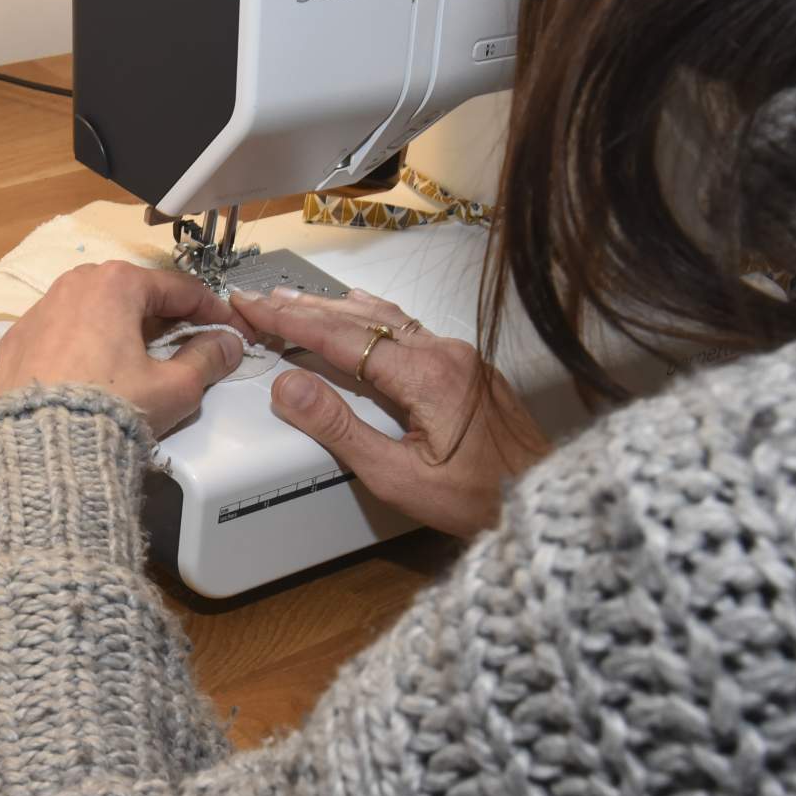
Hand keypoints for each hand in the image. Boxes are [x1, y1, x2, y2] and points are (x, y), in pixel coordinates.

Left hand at [0, 262, 252, 434]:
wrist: (41, 445)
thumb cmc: (113, 407)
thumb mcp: (174, 387)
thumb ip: (206, 359)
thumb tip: (227, 343)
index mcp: (118, 283)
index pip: (180, 289)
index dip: (213, 311)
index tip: (231, 330)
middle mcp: (74, 283)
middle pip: (135, 295)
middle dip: (166, 318)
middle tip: (189, 345)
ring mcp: (39, 310)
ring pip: (95, 310)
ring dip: (123, 328)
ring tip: (142, 360)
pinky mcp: (17, 340)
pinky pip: (62, 333)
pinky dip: (84, 345)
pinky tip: (96, 372)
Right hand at [229, 286, 551, 537]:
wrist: (544, 496)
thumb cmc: (476, 498)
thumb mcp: (397, 477)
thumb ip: (339, 428)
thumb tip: (289, 386)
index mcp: (425, 374)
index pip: (341, 337)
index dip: (289, 320)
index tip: (252, 306)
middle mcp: (444, 351)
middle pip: (358, 319)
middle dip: (303, 307)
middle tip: (258, 297)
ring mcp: (458, 354)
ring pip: (384, 318)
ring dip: (332, 308)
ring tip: (292, 298)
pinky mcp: (466, 364)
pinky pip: (406, 327)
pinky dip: (367, 316)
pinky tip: (355, 308)